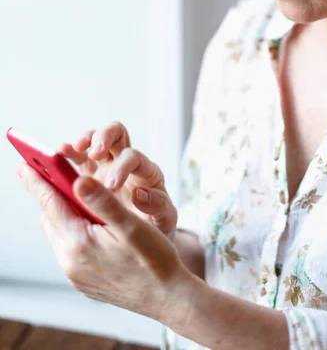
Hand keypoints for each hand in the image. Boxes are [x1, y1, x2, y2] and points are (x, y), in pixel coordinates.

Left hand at [17, 163, 190, 321]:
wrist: (166, 297)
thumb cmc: (154, 260)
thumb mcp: (131, 225)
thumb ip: (102, 201)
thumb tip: (78, 180)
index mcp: (80, 244)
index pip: (50, 204)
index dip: (37, 182)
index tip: (24, 165)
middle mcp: (71, 261)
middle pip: (50, 219)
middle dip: (48, 195)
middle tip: (46, 174)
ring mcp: (75, 273)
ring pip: (58, 233)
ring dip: (60, 212)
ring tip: (67, 194)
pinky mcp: (82, 279)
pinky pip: (67, 248)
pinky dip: (70, 229)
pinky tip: (85, 222)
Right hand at [58, 121, 177, 238]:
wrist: (147, 235)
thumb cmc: (157, 225)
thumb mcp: (163, 219)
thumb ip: (156, 205)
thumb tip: (139, 193)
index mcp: (147, 172)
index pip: (135, 159)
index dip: (122, 168)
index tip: (111, 186)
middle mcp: (127, 162)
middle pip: (118, 134)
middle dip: (105, 137)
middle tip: (94, 152)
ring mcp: (108, 165)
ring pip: (97, 138)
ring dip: (86, 139)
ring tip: (73, 148)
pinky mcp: (92, 173)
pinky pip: (80, 155)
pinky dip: (71, 150)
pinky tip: (61, 152)